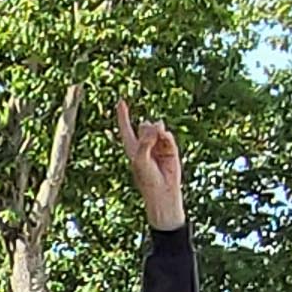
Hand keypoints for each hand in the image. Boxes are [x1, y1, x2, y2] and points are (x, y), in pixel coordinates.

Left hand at [116, 100, 185, 229]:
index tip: (120, 101)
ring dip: (157, 132)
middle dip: (147, 129)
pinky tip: (166, 141)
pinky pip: (168, 136)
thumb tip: (157, 124)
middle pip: (144, 124)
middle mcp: (144, 144)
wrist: (163, 191)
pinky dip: (167, 137)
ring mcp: (158, 145)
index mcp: (132, 147)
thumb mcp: (140, 158)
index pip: (126, 128)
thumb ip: (145, 140)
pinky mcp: (170, 149)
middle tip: (150, 141)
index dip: (123, 115)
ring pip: (157, 127)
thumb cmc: (147, 179)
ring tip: (159, 142)